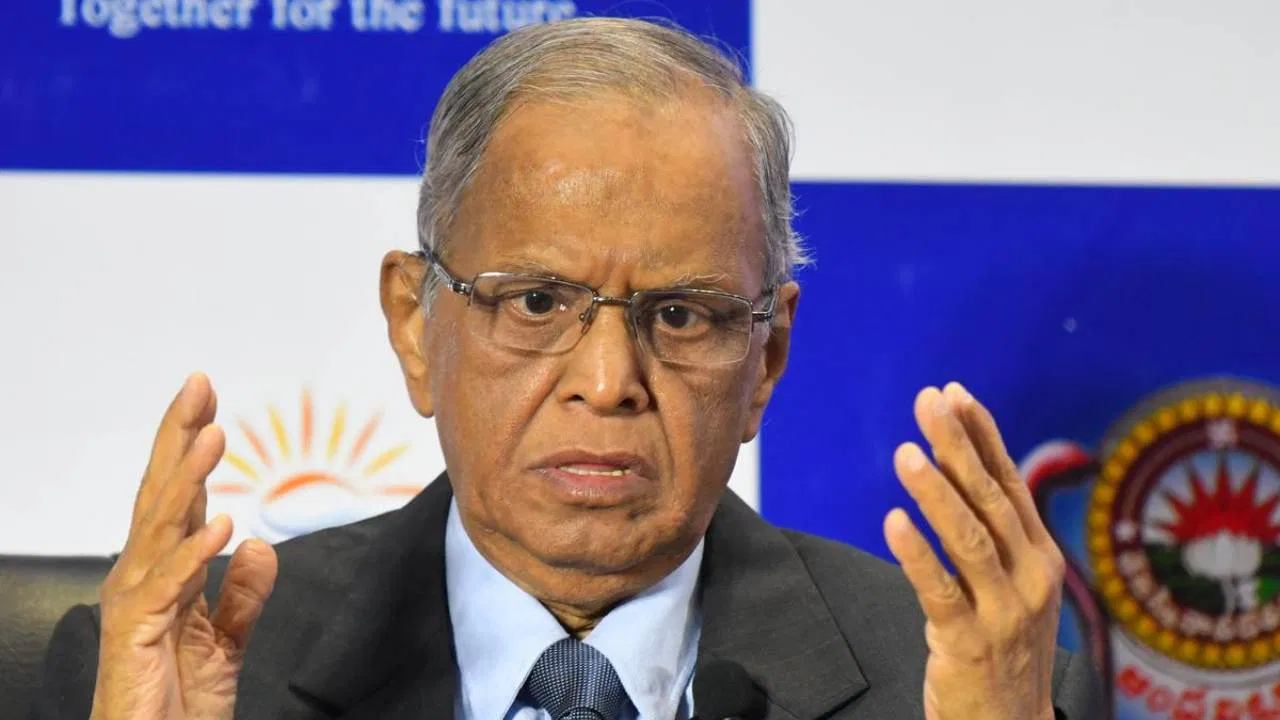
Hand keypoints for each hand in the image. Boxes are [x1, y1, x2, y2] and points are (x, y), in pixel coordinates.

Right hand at [92, 374, 278, 719]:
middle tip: (199, 386)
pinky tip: (219, 522)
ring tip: (212, 434)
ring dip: (187, 479)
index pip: (175, 494)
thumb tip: (258, 543)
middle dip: (178, 437)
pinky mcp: (138, 636)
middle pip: (159, 493)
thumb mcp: (224, 639)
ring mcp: (134, 604)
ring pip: (160, 527)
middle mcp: (140, 577)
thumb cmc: (175, 701)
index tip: (207, 398)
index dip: (188, 443)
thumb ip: (242, 592)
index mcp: (161, 572)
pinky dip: (193, 553)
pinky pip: (169, 588)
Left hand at [884, 383, 1062, 719]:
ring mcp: (1003, 612)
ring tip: (906, 452)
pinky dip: (917, 554)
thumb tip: (962, 465)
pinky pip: (940, 591)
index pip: (1008, 484)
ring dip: (936, 492)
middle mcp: (1030, 578)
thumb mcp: (1013, 585)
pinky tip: (893, 521)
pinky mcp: (969, 643)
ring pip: (969, 539)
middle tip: (928, 402)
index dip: (982, 437)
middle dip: (957, 446)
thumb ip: (995, 533)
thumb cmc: (1004, 647)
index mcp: (1039, 557)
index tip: (954, 394)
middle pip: (990, 500)